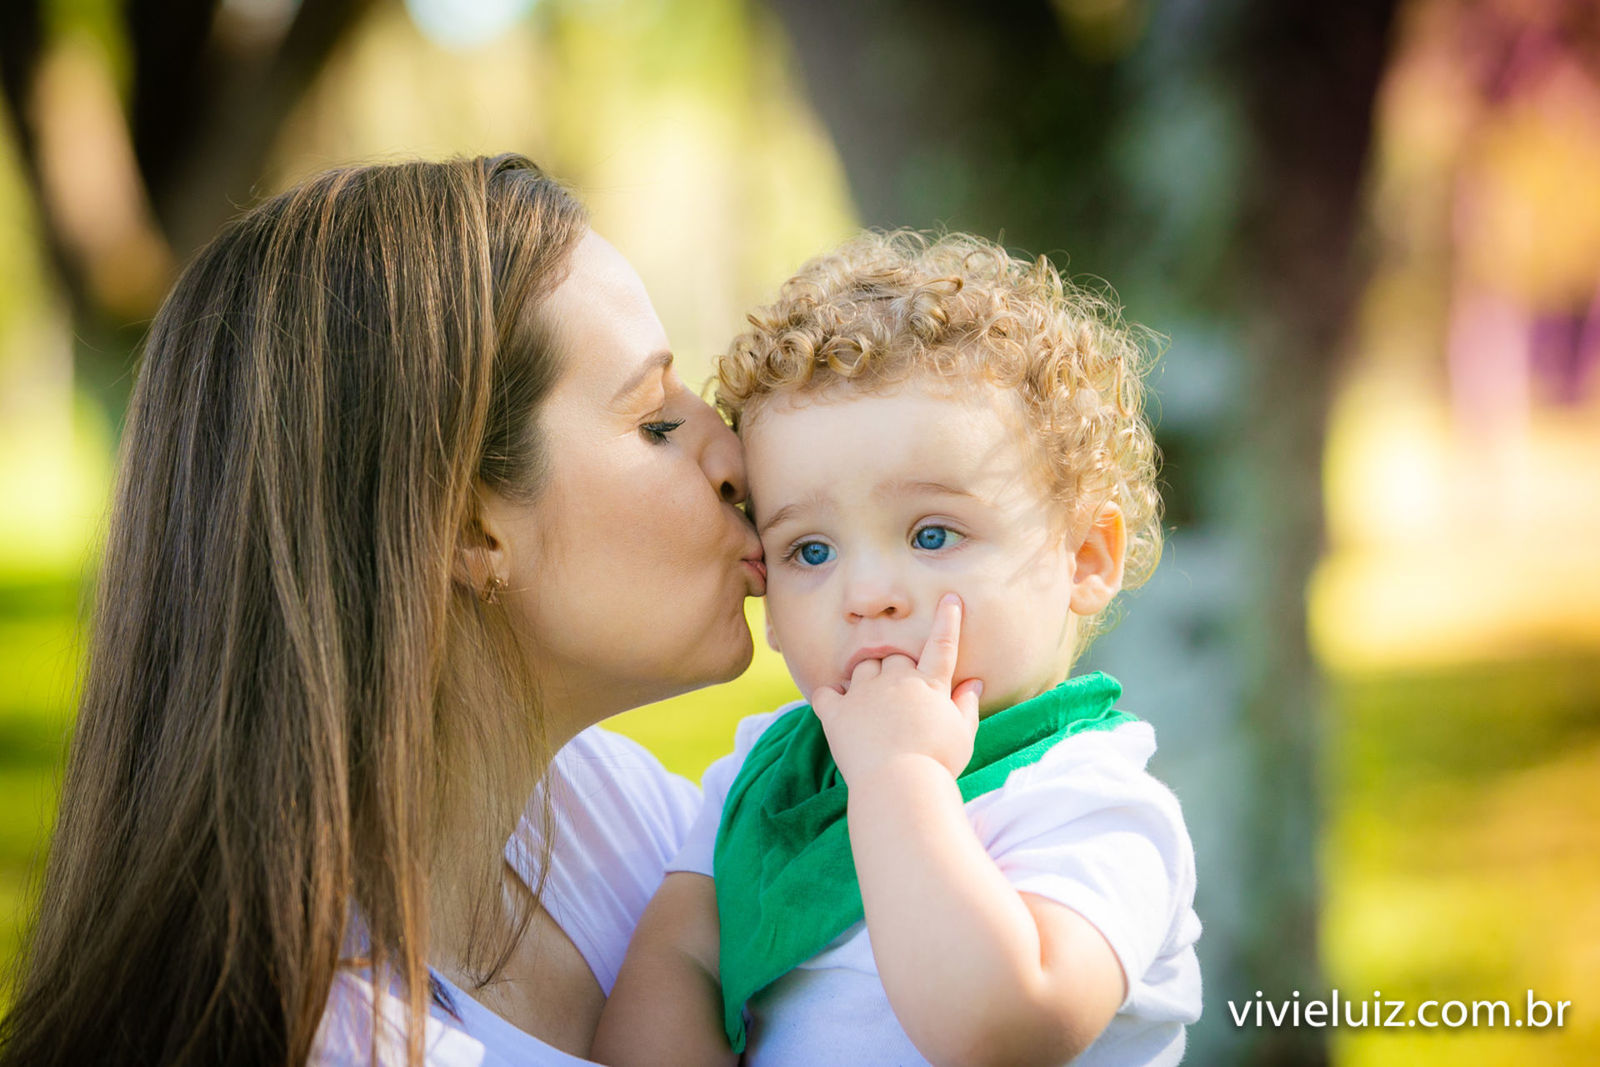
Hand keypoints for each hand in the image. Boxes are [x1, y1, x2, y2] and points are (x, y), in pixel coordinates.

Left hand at [810, 593, 984, 785]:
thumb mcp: (963, 733)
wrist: (900, 783)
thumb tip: (975, 683)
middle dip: (895, 668)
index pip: (942, 644)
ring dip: (865, 678)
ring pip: (861, 668)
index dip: (947, 620)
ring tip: (871, 704)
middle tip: (899, 697)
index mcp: (929, 684)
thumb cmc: (938, 761)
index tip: (949, 598)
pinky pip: (826, 694)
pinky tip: (834, 704)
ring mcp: (863, 693)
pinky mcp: (837, 712)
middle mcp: (895, 680)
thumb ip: (966, 704)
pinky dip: (829, 697)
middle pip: (893, 657)